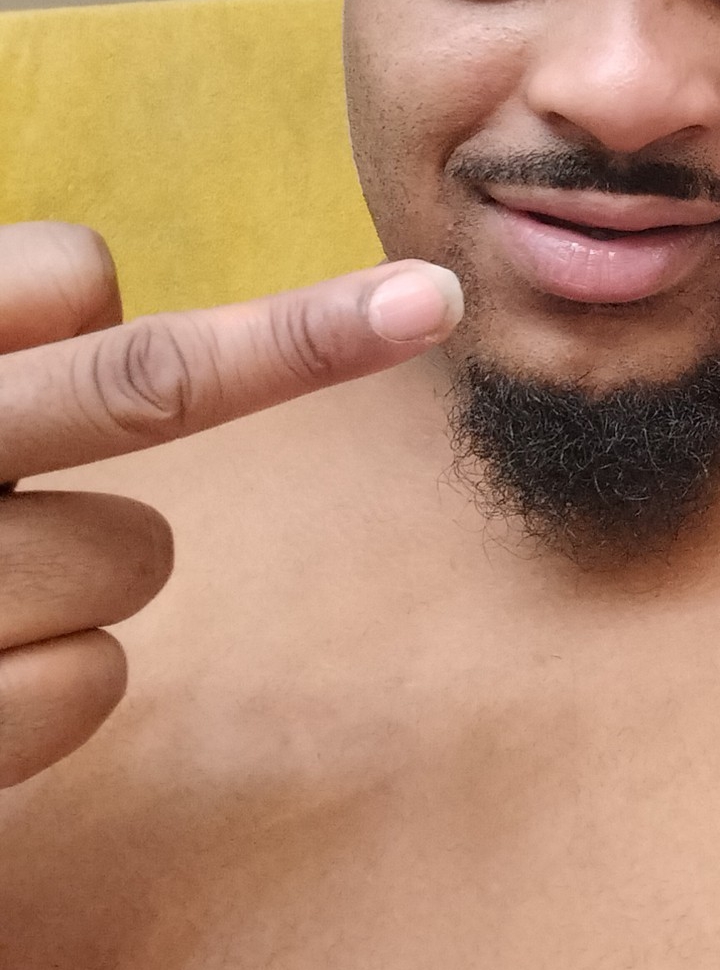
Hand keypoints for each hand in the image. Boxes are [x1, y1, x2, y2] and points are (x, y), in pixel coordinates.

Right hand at [0, 221, 462, 789]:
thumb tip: (87, 296)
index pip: (67, 281)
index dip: (108, 299)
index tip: (308, 285)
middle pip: (145, 384)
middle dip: (299, 344)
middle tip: (421, 303)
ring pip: (132, 553)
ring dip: (84, 571)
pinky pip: (90, 682)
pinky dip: (48, 688)